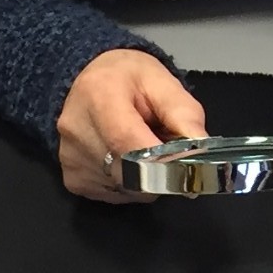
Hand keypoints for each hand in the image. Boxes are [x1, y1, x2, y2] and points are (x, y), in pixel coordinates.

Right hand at [55, 49, 206, 203]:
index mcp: (100, 97)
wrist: (88, 78)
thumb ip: (185, 116)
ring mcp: (71, 159)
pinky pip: (114, 193)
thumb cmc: (129, 78)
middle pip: (130, 172)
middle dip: (159, 169)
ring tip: (141, 148)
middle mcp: (77, 131)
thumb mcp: (164, 82)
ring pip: (126, 187)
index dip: (164, 163)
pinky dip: (129, 183)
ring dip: (145, 176)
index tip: (187, 165)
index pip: (132, 145)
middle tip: (166, 149)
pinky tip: (125, 159)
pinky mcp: (72, 179)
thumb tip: (201, 154)